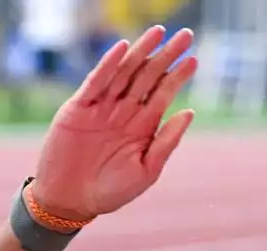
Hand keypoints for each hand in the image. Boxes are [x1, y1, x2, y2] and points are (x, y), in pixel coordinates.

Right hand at [29, 26, 198, 222]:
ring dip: (141, 52)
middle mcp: (124, 112)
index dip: (178, 76)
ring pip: (125, 72)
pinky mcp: (78, 108)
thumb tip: (189, 112)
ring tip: (159, 32)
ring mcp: (101, 108)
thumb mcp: (146, 170)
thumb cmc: (111, 192)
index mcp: (142, 126)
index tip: (194, 59)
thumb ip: (166, 142)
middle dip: (166, 55)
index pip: (163, 94)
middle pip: (148, 77)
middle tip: (186, 35)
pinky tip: (124, 49)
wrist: (72, 202)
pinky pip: (96, 82)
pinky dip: (108, 65)